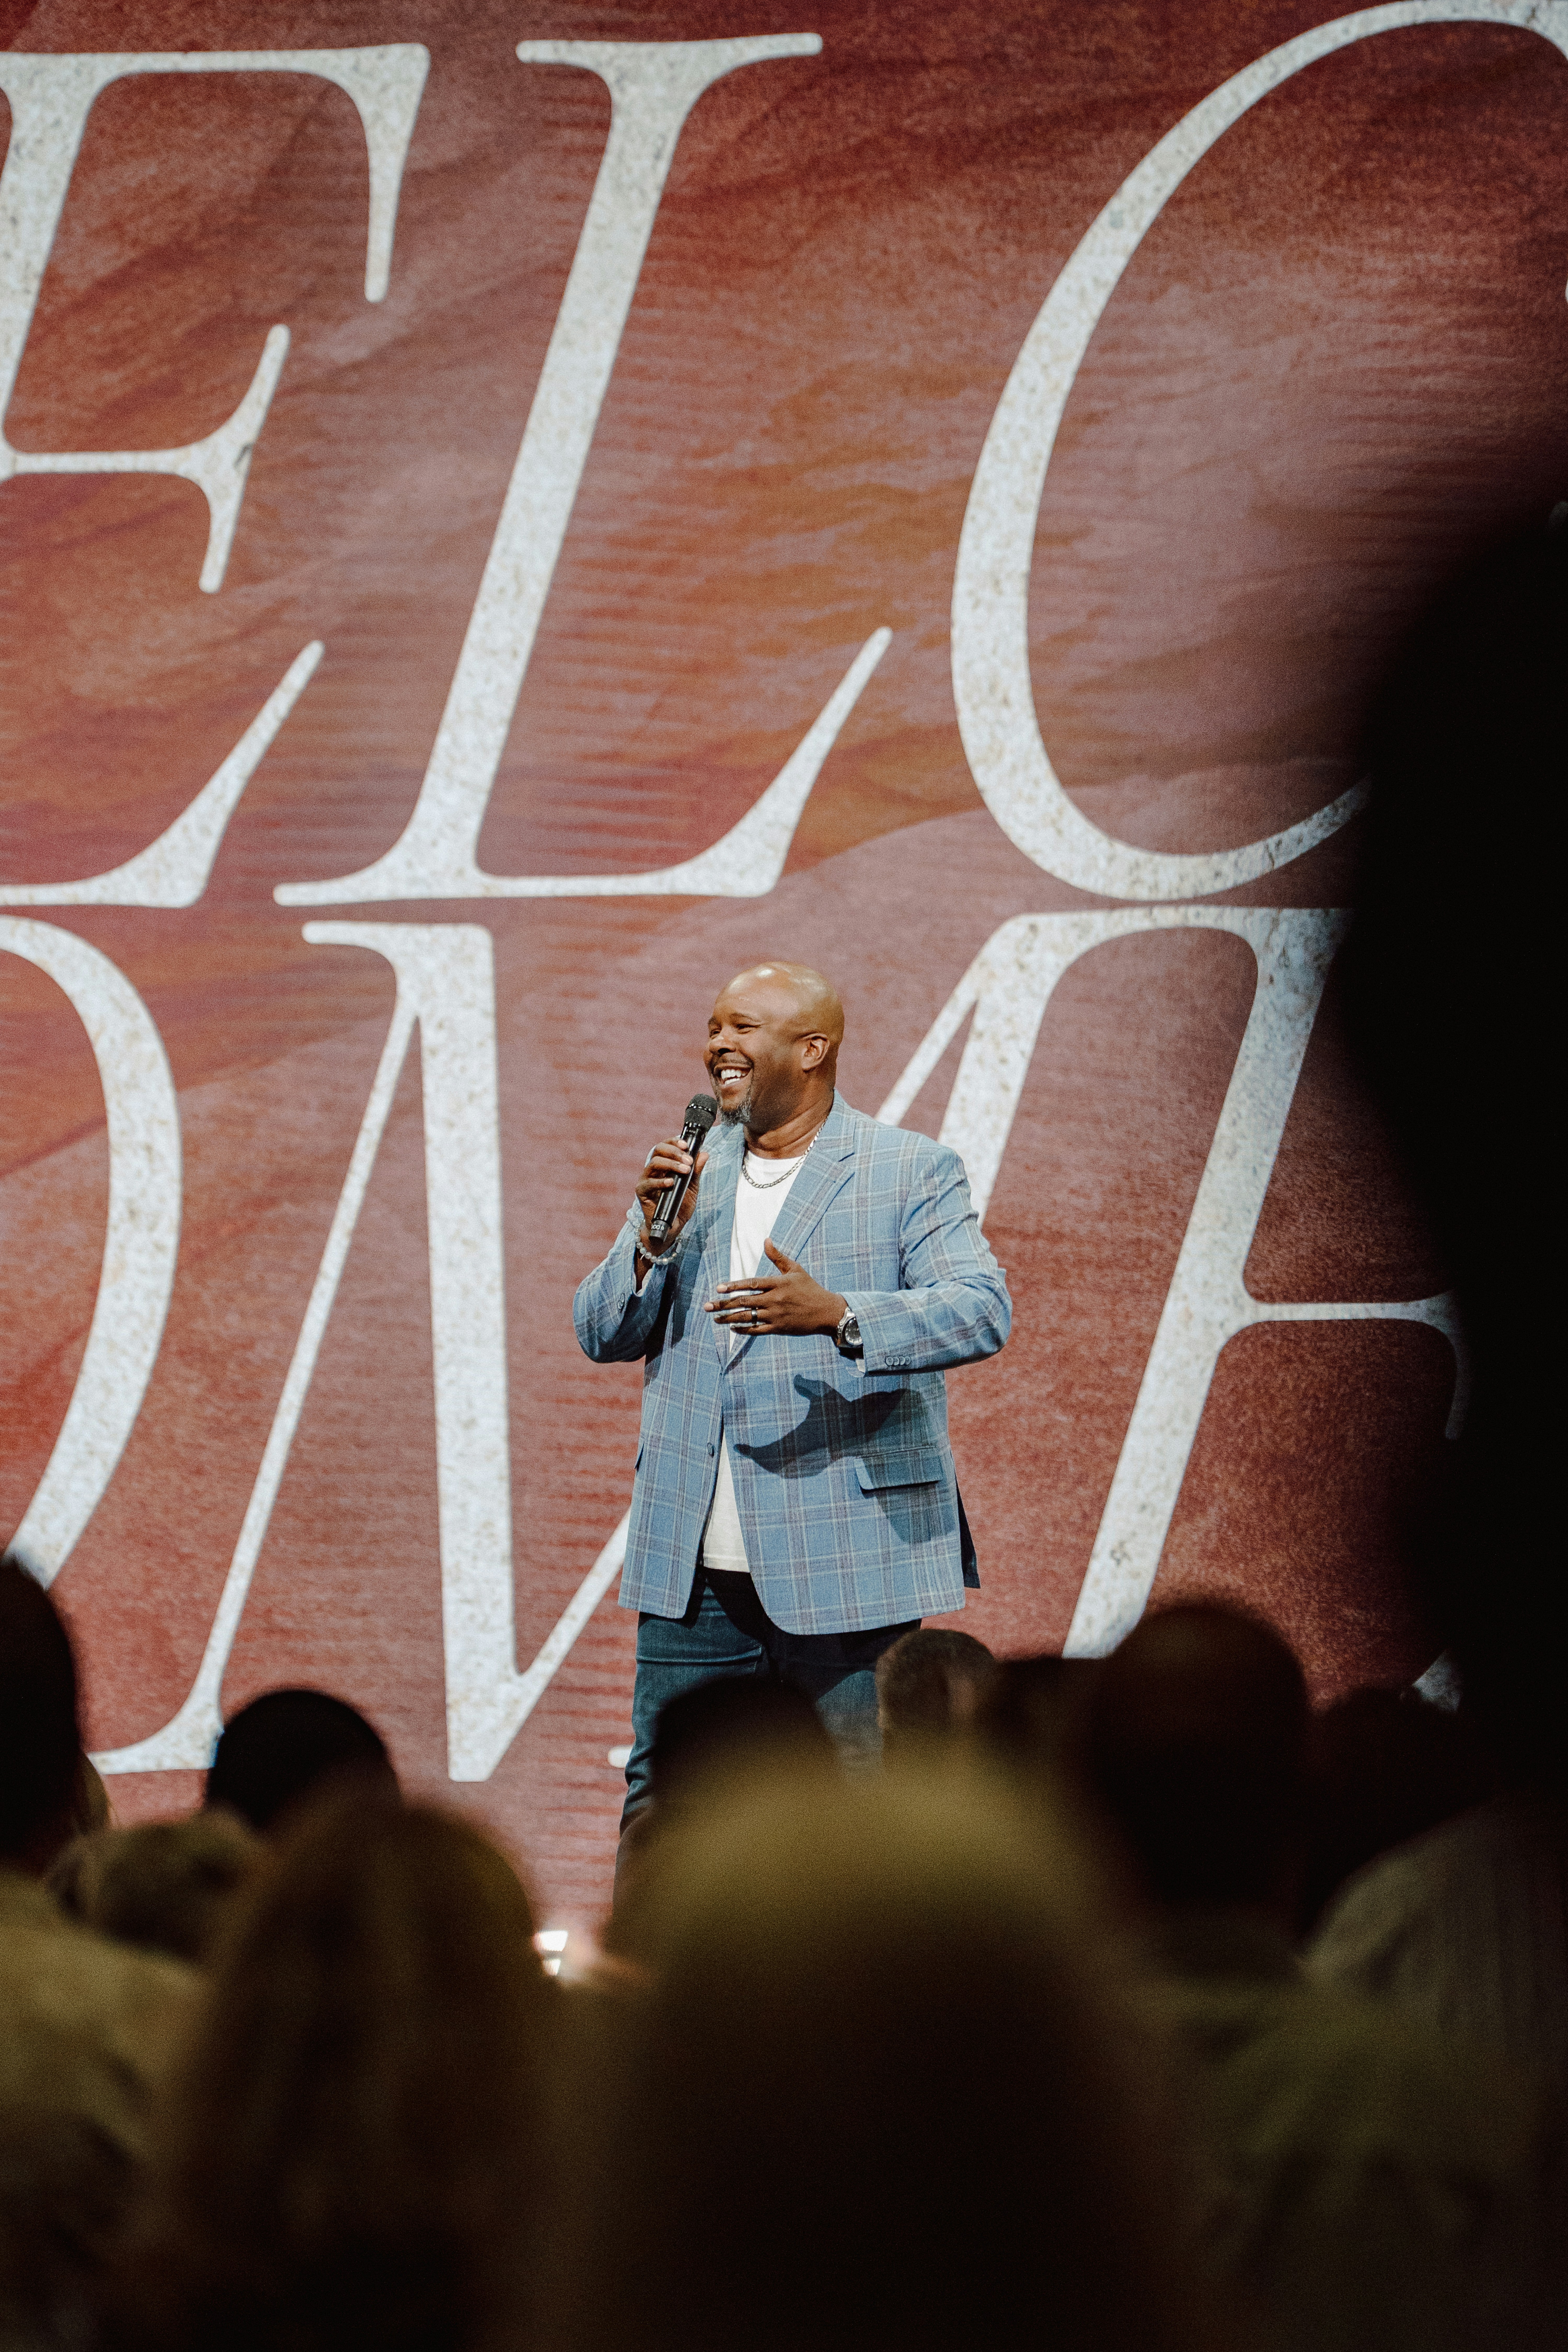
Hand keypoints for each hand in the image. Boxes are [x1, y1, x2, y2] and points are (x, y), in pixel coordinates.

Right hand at [634, 1136, 708, 1271]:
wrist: (673, 1227)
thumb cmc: (681, 1205)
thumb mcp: (692, 1187)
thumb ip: (696, 1171)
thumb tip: (704, 1153)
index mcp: (665, 1165)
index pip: (666, 1146)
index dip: (674, 1141)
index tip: (687, 1145)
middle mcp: (654, 1170)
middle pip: (658, 1150)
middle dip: (674, 1151)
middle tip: (688, 1160)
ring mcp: (646, 1180)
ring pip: (653, 1163)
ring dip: (671, 1164)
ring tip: (684, 1170)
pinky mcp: (642, 1192)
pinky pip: (648, 1183)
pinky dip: (660, 1181)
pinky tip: (671, 1183)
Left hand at [705, 1238, 846, 1335]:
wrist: (827, 1312)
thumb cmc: (810, 1289)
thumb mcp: (796, 1270)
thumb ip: (778, 1257)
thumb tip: (766, 1240)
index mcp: (778, 1284)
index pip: (751, 1284)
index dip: (734, 1286)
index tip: (719, 1288)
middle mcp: (774, 1300)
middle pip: (744, 1302)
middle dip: (723, 1304)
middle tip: (707, 1306)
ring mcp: (776, 1315)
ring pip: (747, 1317)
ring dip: (729, 1318)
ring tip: (715, 1318)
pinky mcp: (779, 1328)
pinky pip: (757, 1330)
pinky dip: (744, 1329)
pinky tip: (733, 1328)